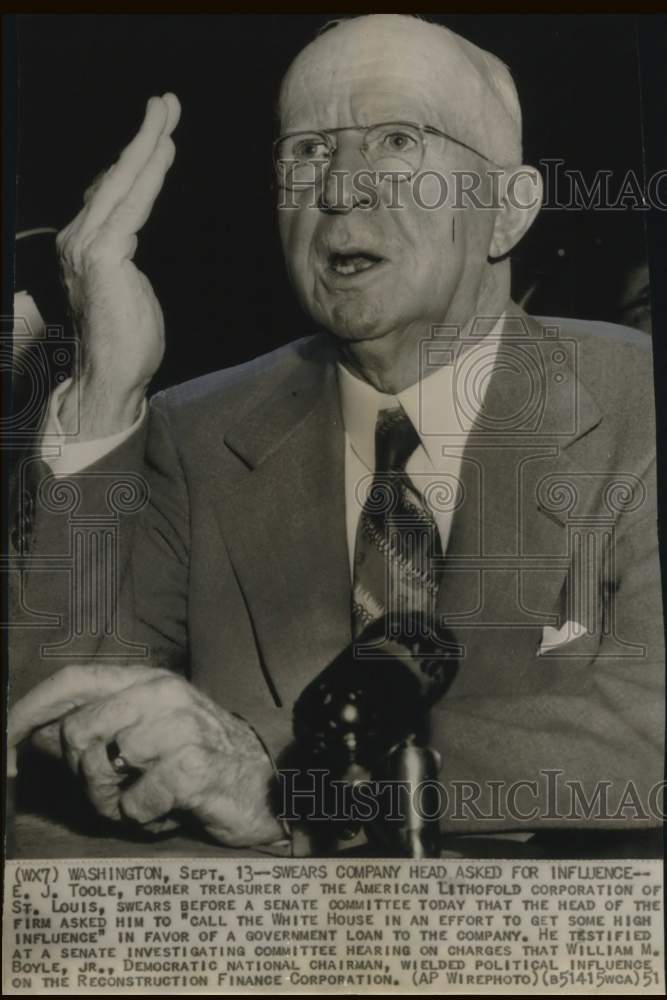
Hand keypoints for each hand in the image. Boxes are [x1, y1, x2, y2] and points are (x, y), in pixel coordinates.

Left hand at [8, 665, 283, 847]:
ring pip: (101, 767)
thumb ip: (95, 730)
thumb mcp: (144, 739)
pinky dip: (142, 819)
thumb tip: (37, 735)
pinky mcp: (193, 765)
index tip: (4, 740)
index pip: (74, 680)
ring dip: (111, 803)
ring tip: (140, 805)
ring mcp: (180, 726)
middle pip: (78, 731)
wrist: (264, 788)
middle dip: (82, 776)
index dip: (30, 708)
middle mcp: (162, 693)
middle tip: (111, 795)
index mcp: (146, 681)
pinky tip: (166, 812)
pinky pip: (134, 802)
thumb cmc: (198, 763)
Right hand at [56, 94, 180, 438]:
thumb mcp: (129, 287)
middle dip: (143, 135)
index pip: (111, 191)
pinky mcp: (103, 255)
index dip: (134, 158)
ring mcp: (87, 245)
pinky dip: (150, 173)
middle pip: (114, 175)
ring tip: (168, 111)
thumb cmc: (126, 341)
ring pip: (122, 181)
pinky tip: (165, 150)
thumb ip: (125, 254)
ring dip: (147, 142)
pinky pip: (133, 203)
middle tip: (167, 102)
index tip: (158, 132)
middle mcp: (78, 238)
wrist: (111, 376)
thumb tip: (129, 232)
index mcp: (85, 245)